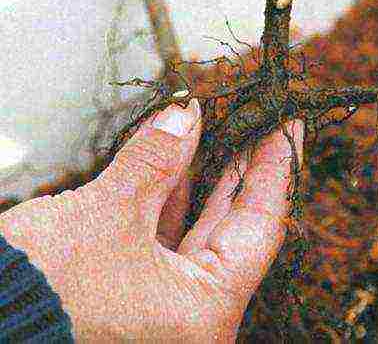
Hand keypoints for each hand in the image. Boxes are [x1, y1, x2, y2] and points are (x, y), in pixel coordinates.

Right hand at [0, 100, 304, 341]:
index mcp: (202, 311)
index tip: (288, 125)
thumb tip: (186, 116)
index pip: (260, 224)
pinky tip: (177, 149)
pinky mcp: (134, 286)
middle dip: (242, 164)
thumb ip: (156, 159)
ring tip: (219, 123)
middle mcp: (190, 312)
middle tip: (257, 118)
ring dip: (204, 171)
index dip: (276, 167)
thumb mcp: (108, 213)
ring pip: (198, 223)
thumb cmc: (40, 296)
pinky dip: (171, 189)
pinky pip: (166, 229)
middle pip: (233, 222)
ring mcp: (163, 300)